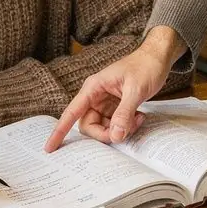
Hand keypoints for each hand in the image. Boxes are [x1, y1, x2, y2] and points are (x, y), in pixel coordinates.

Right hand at [44, 27, 183, 151]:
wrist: (157, 59)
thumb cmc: (145, 67)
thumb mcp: (135, 90)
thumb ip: (124, 113)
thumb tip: (115, 136)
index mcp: (93, 88)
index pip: (71, 112)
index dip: (59, 131)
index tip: (50, 148)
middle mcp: (95, 96)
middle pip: (88, 125)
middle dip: (105, 134)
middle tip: (125, 131)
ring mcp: (105, 103)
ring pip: (102, 127)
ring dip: (118, 130)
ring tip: (138, 119)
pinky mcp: (115, 108)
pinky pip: (113, 125)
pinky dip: (125, 127)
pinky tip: (139, 117)